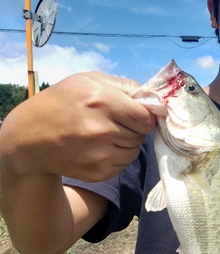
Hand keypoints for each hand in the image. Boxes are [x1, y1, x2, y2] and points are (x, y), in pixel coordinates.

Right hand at [0, 71, 155, 181]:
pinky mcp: (99, 173)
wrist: (32, 138)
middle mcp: (102, 130)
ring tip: (105, 135)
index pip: (145, 117)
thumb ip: (124, 86)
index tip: (136, 114)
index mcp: (102, 102)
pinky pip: (123, 164)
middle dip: (133, 128)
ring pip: (134, 151)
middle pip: (141, 134)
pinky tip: (98, 148)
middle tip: (114, 122)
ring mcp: (100, 155)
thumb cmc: (63, 103)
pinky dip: (116, 156)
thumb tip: (153, 99)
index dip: (144, 115)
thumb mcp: (88, 80)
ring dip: (126, 143)